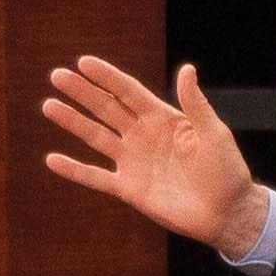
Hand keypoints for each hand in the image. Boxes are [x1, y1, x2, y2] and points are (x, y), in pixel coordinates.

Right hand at [39, 56, 268, 251]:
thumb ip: (194, 103)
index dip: (107, 77)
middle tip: (57, 77)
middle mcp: (143, 136)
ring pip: (96, 137)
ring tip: (49, 105)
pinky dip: (74, 170)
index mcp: (163, 118)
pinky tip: (52, 160)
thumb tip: (186, 69)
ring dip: (72, 122)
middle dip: (82, 92)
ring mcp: (133, 161)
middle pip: (107, 109)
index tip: (83, 62)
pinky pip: (96, 177)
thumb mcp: (213, 133)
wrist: (227, 213)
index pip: (128, 92)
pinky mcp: (129, 188)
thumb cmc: (227, 171)